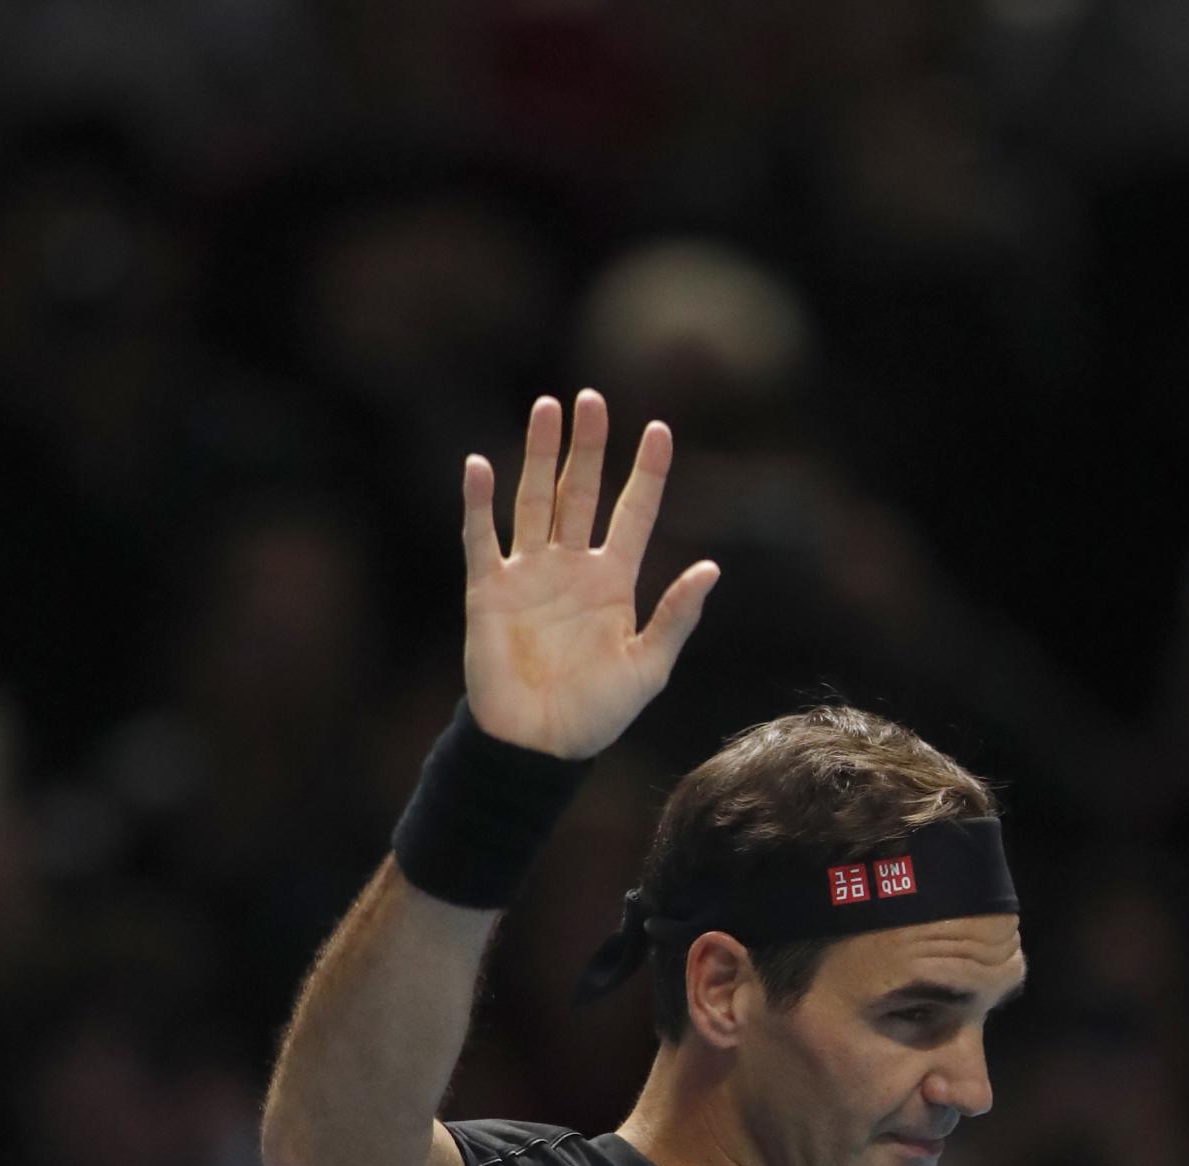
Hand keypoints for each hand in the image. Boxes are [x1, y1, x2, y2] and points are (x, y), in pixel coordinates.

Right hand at [460, 391, 719, 758]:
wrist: (538, 745)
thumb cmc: (597, 712)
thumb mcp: (649, 667)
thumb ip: (675, 616)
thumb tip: (711, 568)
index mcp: (614, 582)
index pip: (634, 513)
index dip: (647, 473)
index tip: (659, 429)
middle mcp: (571, 568)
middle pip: (580, 492)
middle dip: (588, 447)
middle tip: (592, 398)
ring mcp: (529, 575)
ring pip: (534, 501)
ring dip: (539, 456)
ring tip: (548, 408)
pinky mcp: (488, 590)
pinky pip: (480, 538)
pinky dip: (477, 503)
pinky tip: (478, 464)